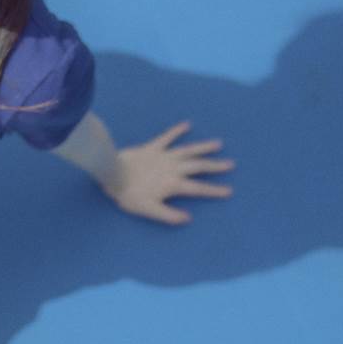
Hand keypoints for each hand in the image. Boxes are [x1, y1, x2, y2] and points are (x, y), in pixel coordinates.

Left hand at [100, 120, 234, 225]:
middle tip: (230, 164)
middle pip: (199, 166)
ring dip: (203, 147)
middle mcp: (173, 168)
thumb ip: (169, 215)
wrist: (112, 173)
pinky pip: (167, 137)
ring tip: (218, 143)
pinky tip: (187, 124)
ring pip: (188, 150)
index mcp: (173, 184)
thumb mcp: (149, 210)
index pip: (198, 188)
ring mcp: (164, 155)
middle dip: (215, 166)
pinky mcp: (153, 147)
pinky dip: (177, 130)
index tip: (229, 191)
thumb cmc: (129, 195)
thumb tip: (187, 219)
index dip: (214, 190)